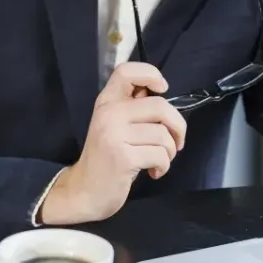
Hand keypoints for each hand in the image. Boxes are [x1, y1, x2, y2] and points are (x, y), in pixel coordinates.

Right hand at [40, 63, 186, 224]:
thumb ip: (133, 107)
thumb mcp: (114, 125)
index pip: (126, 71)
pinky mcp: (123, 158)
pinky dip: (164, 166)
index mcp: (107, 102)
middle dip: (177, 126)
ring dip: (170, 152)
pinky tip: (154, 172)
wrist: (85, 191)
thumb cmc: (106, 157)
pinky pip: (160, 155)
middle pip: (160, 106)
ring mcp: (114, 135)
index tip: (162, 90)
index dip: (150, 74)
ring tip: (159, 160)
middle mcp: (109, 114)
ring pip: (163, 135)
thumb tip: (159, 92)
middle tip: (175, 142)